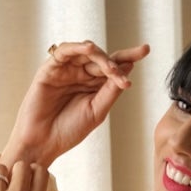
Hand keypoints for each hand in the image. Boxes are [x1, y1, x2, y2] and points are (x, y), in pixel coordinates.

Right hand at [1, 38, 150, 165]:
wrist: (43, 143)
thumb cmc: (69, 131)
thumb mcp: (97, 111)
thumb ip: (111, 90)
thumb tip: (127, 70)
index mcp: (94, 86)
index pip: (114, 67)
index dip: (129, 57)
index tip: (146, 49)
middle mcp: (81, 74)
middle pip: (102, 58)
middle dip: (115, 63)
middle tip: (122, 75)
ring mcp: (66, 70)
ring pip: (86, 52)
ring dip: (100, 56)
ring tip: (110, 68)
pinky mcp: (50, 68)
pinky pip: (65, 51)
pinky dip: (77, 47)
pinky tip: (88, 49)